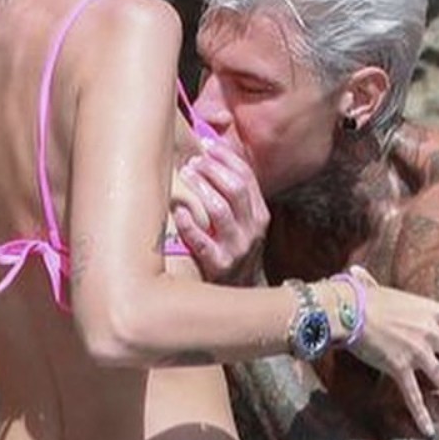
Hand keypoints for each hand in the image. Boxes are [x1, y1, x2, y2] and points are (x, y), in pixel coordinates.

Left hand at [169, 140, 269, 285]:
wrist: (240, 294)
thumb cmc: (232, 250)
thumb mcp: (243, 223)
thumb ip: (233, 196)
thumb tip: (211, 153)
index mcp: (259, 215)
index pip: (247, 178)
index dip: (227, 158)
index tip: (208, 145)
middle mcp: (252, 230)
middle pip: (235, 189)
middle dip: (213, 169)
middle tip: (192, 160)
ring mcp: (237, 249)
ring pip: (220, 210)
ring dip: (201, 188)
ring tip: (184, 174)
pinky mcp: (219, 266)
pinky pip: (202, 242)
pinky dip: (190, 224)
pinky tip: (179, 210)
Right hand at [344, 266, 438, 436]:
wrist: (347, 310)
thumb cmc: (360, 297)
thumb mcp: (377, 288)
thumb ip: (374, 283)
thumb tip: (358, 273)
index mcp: (430, 310)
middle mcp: (429, 332)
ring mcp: (416, 352)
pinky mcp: (399, 367)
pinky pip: (413, 396)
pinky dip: (421, 415)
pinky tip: (430, 431)